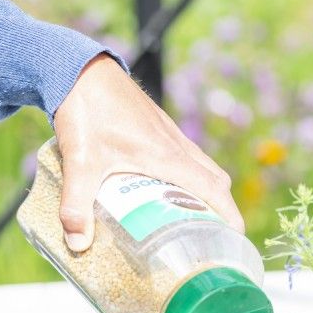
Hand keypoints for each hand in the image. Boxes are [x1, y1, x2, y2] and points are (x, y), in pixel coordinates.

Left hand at [54, 53, 244, 250]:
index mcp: (167, 155)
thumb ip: (76, 204)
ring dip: (207, 193)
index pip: (213, 189)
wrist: (78, 67)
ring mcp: (170, 134)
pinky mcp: (159, 128)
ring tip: (192, 220)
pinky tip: (166, 191)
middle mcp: (176, 145)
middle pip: (216, 181)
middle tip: (211, 237)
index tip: (235, 240)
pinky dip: (191, 178)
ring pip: (204, 167)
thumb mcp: (79, 162)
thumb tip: (76, 244)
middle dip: (221, 209)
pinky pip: (188, 157)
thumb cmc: (85, 110)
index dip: (229, 216)